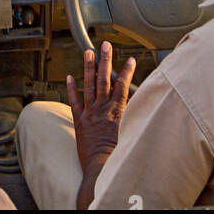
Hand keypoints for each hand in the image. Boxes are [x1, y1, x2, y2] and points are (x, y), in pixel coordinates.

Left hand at [67, 42, 134, 207]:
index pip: (123, 86)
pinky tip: (69, 76)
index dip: (127, 71)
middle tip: (106, 44)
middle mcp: (103, 109)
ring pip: (89, 85)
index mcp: (117, 112)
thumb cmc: (119, 156)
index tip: (131, 59)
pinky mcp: (79, 122)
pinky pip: (74, 101)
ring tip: (88, 52)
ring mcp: (90, 114)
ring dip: (89, 68)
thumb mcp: (131, 135)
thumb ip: (135, 121)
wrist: (101, 168)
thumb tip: (145, 111)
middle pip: (105, 79)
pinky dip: (71, 89)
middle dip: (106, 60)